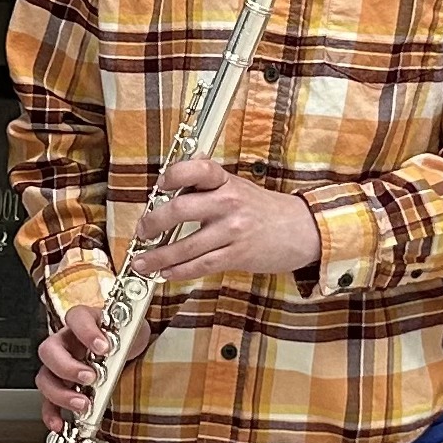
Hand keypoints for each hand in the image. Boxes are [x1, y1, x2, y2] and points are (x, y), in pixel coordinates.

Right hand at [34, 301, 156, 430]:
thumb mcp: (135, 331)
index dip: (86, 332)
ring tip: (82, 404)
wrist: (131, 354)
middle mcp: (66, 342)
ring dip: (61, 393)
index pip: (76, 318)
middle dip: (68, 367)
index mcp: (84, 323)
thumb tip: (128, 342)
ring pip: (45, 377)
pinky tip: (60, 423)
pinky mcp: (62, 387)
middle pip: (50, 350)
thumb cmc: (128, 339)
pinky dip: (52, 414)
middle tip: (89, 378)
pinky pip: (48, 401)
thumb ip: (131, 334)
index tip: (103, 347)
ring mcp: (60, 365)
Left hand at [128, 157, 321, 283]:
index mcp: (227, 181)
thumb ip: (208, 181)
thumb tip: (177, 171)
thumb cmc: (264, 209)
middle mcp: (229, 203)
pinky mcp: (237, 255)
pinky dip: (179, 271)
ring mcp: (233, 231)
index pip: (197, 169)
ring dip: (159, 256)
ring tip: (142, 262)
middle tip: (142, 230)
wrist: (300, 230)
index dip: (173, 174)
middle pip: (180, 209)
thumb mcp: (238, 185)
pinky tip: (167, 273)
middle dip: (153, 222)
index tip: (158, 185)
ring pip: (186, 246)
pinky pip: (201, 265)